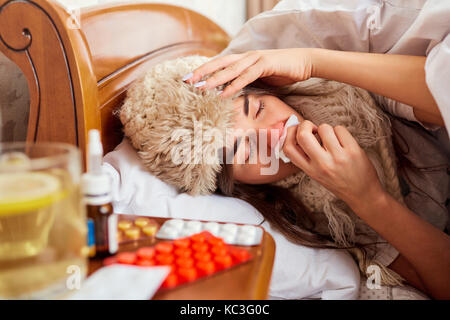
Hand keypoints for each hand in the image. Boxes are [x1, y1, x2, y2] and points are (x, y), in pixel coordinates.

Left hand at [185, 49, 312, 97]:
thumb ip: (247, 81)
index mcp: (244, 59)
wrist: (304, 62)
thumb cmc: (283, 71)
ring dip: (214, 79)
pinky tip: (223, 94)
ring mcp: (255, 59)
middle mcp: (246, 57)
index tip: (189, 79)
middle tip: (186, 81)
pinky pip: (246, 76)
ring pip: (230, 69)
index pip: (220, 64)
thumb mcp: (261, 77)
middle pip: (219, 63)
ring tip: (200, 88)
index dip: (204, 70)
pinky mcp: (265, 64)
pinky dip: (233, 85)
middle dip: (202, 72)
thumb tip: (234, 91)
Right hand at [282, 121, 385, 209]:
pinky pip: (340, 129)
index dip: (289, 134)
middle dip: (306, 124)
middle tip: (313, 128)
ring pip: (324, 128)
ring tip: (332, 139)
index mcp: (310, 170)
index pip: (289, 149)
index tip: (296, 130)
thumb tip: (300, 133)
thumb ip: (307, 158)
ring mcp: (337, 157)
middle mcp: (322, 164)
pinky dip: (340, 131)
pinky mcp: (352, 151)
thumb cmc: (339, 182)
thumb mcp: (317, 174)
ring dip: (327, 129)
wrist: (363, 194)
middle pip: (303, 135)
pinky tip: (343, 141)